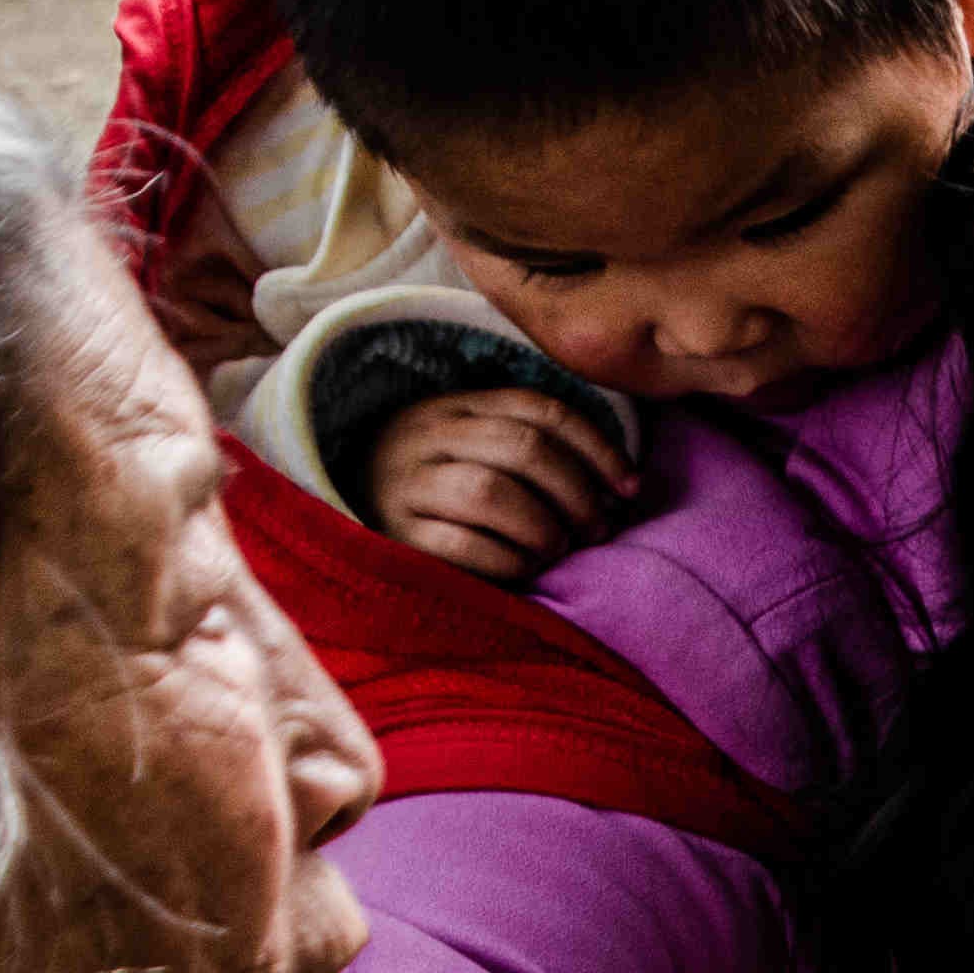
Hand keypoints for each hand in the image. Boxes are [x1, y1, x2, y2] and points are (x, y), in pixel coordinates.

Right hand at [363, 381, 630, 587]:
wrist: (344, 505)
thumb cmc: (436, 483)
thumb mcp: (475, 445)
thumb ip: (532, 446)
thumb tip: (622, 485)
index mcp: (457, 405)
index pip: (540, 410)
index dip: (596, 448)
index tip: (629, 487)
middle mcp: (427, 435)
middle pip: (523, 449)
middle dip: (576, 493)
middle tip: (596, 529)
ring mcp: (405, 483)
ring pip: (490, 492)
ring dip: (542, 527)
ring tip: (557, 548)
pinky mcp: (394, 535)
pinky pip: (463, 546)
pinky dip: (508, 560)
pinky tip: (524, 567)